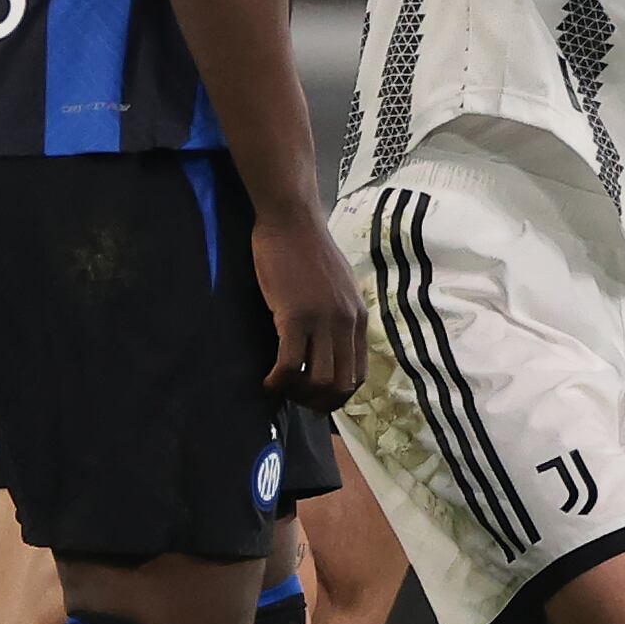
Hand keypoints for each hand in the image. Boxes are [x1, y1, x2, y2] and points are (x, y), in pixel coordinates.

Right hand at [253, 206, 363, 410]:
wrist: (292, 221)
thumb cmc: (307, 251)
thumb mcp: (338, 287)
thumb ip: (339, 315)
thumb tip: (330, 345)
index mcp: (358, 318)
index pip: (357, 374)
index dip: (335, 395)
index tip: (313, 396)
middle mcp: (346, 322)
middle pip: (341, 384)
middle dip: (318, 402)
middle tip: (294, 398)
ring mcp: (323, 320)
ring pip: (317, 380)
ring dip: (297, 393)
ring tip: (280, 388)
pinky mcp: (295, 315)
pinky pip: (290, 364)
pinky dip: (277, 381)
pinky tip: (266, 381)